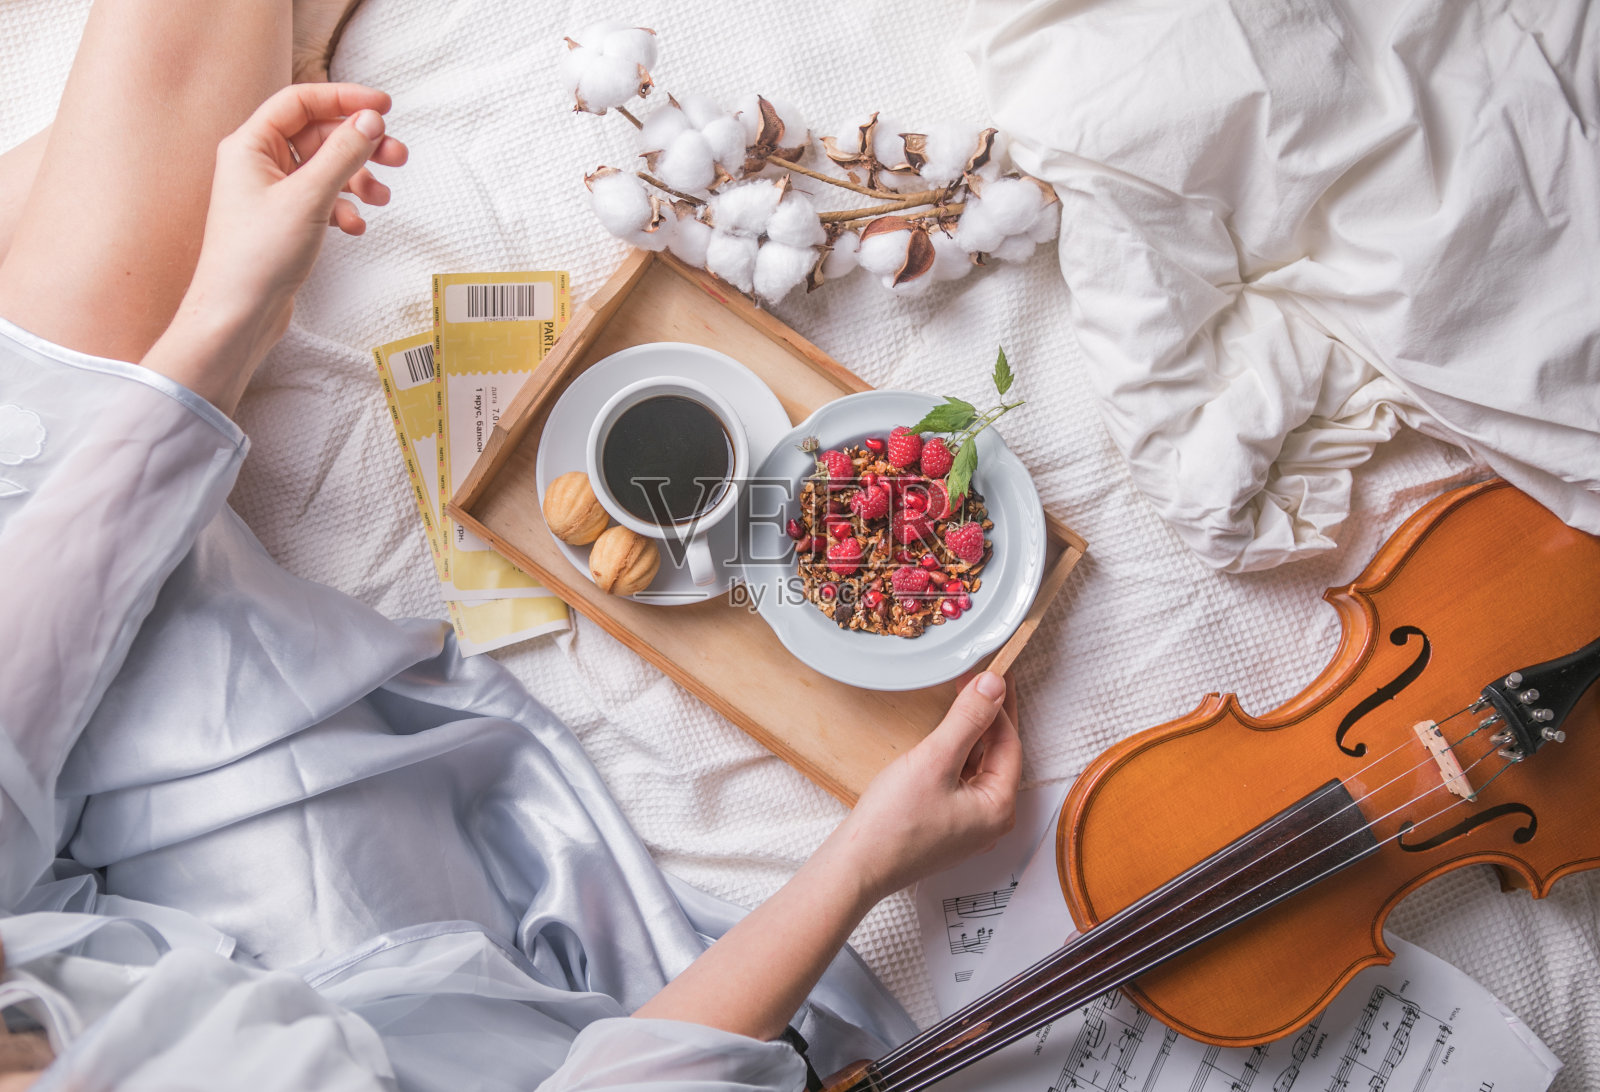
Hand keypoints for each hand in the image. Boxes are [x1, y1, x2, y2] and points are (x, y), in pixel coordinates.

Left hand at [142, 83, 406, 413]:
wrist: (237, 315)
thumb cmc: (256, 257)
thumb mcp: (308, 198)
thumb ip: (343, 154)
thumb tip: (371, 121)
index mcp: (250, 145)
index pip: (301, 102)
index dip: (344, 99)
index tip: (385, 107)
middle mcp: (258, 163)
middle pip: (319, 135)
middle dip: (360, 145)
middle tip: (398, 155)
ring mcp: (272, 193)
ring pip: (325, 169)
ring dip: (357, 178)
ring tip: (382, 197)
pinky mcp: (285, 220)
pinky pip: (323, 199)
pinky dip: (344, 207)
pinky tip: (355, 227)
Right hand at [821, 670, 1021, 902]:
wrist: (856, 867)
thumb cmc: (894, 823)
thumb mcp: (935, 760)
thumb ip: (968, 720)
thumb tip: (995, 685)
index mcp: (999, 807)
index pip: (1009, 742)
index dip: (998, 703)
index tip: (989, 670)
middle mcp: (991, 820)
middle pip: (997, 754)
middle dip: (987, 715)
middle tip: (979, 676)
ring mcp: (969, 826)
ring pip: (978, 766)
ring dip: (970, 733)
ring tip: (962, 697)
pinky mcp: (946, 826)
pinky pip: (961, 780)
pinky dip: (956, 753)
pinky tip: (944, 736)